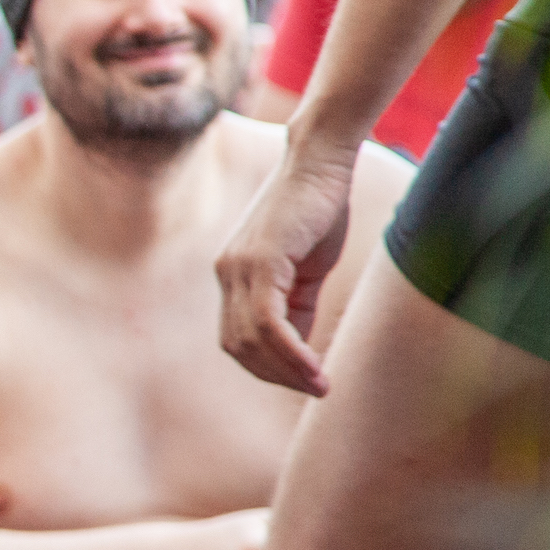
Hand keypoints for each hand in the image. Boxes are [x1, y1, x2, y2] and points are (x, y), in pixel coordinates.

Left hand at [217, 134, 360, 394]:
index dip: (267, 366)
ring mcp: (239, 267)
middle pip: (239, 346)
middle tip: (314, 388)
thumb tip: (298, 349)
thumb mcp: (305, 268)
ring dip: (285, 370)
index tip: (301, 380)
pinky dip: (290, 351)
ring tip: (319, 384)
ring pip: (251, 339)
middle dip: (275, 375)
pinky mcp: (261, 261)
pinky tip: (313, 366)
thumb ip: (297, 304)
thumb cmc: (319, 209)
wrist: (321, 160)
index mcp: (234, 276)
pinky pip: (267, 322)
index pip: (238, 337)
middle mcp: (228, 274)